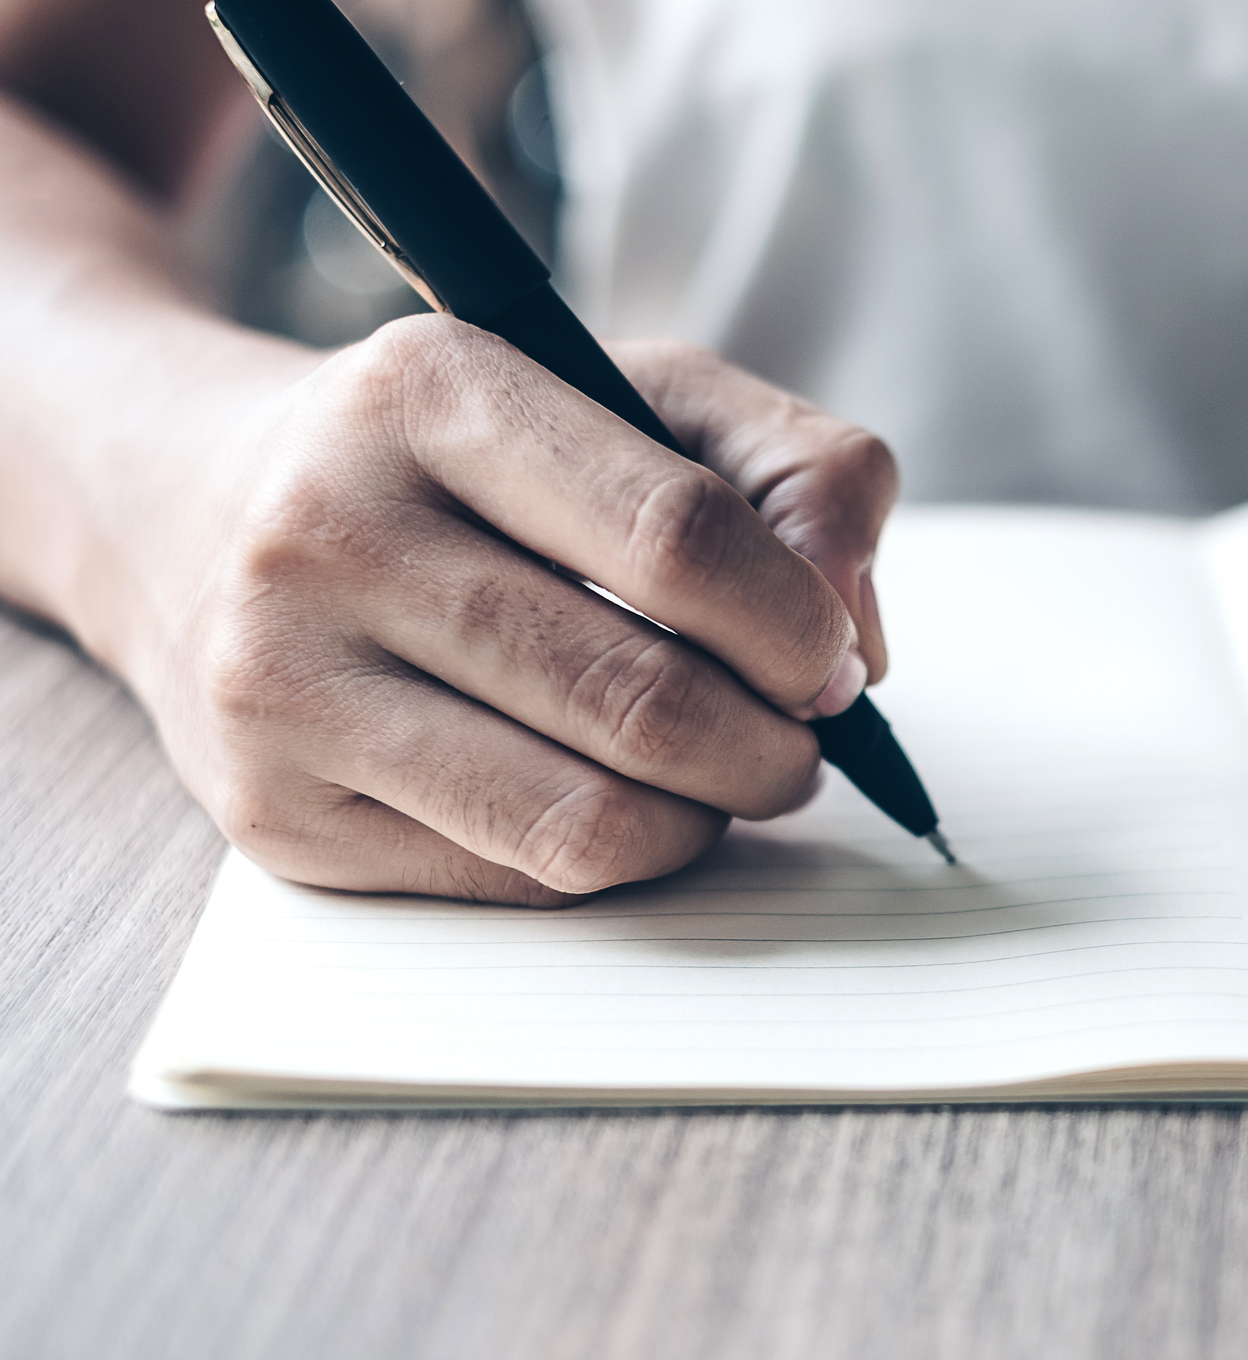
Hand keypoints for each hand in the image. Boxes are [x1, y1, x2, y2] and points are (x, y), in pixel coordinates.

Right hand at [110, 316, 896, 903]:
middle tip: (798, 738)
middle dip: (774, 744)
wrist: (194, 509)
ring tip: (726, 774)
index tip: (829, 657)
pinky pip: (516, 881)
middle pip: (644, 699)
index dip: (795, 623)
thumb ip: (798, 470)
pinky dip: (615, 858)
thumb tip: (855, 637)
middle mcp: (327, 532)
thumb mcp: (636, 393)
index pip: (678, 538)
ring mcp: (282, 685)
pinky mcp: (274, 813)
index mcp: (429, 391)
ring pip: (585, 820)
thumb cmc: (466, 459)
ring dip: (708, 817)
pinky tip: (618, 800)